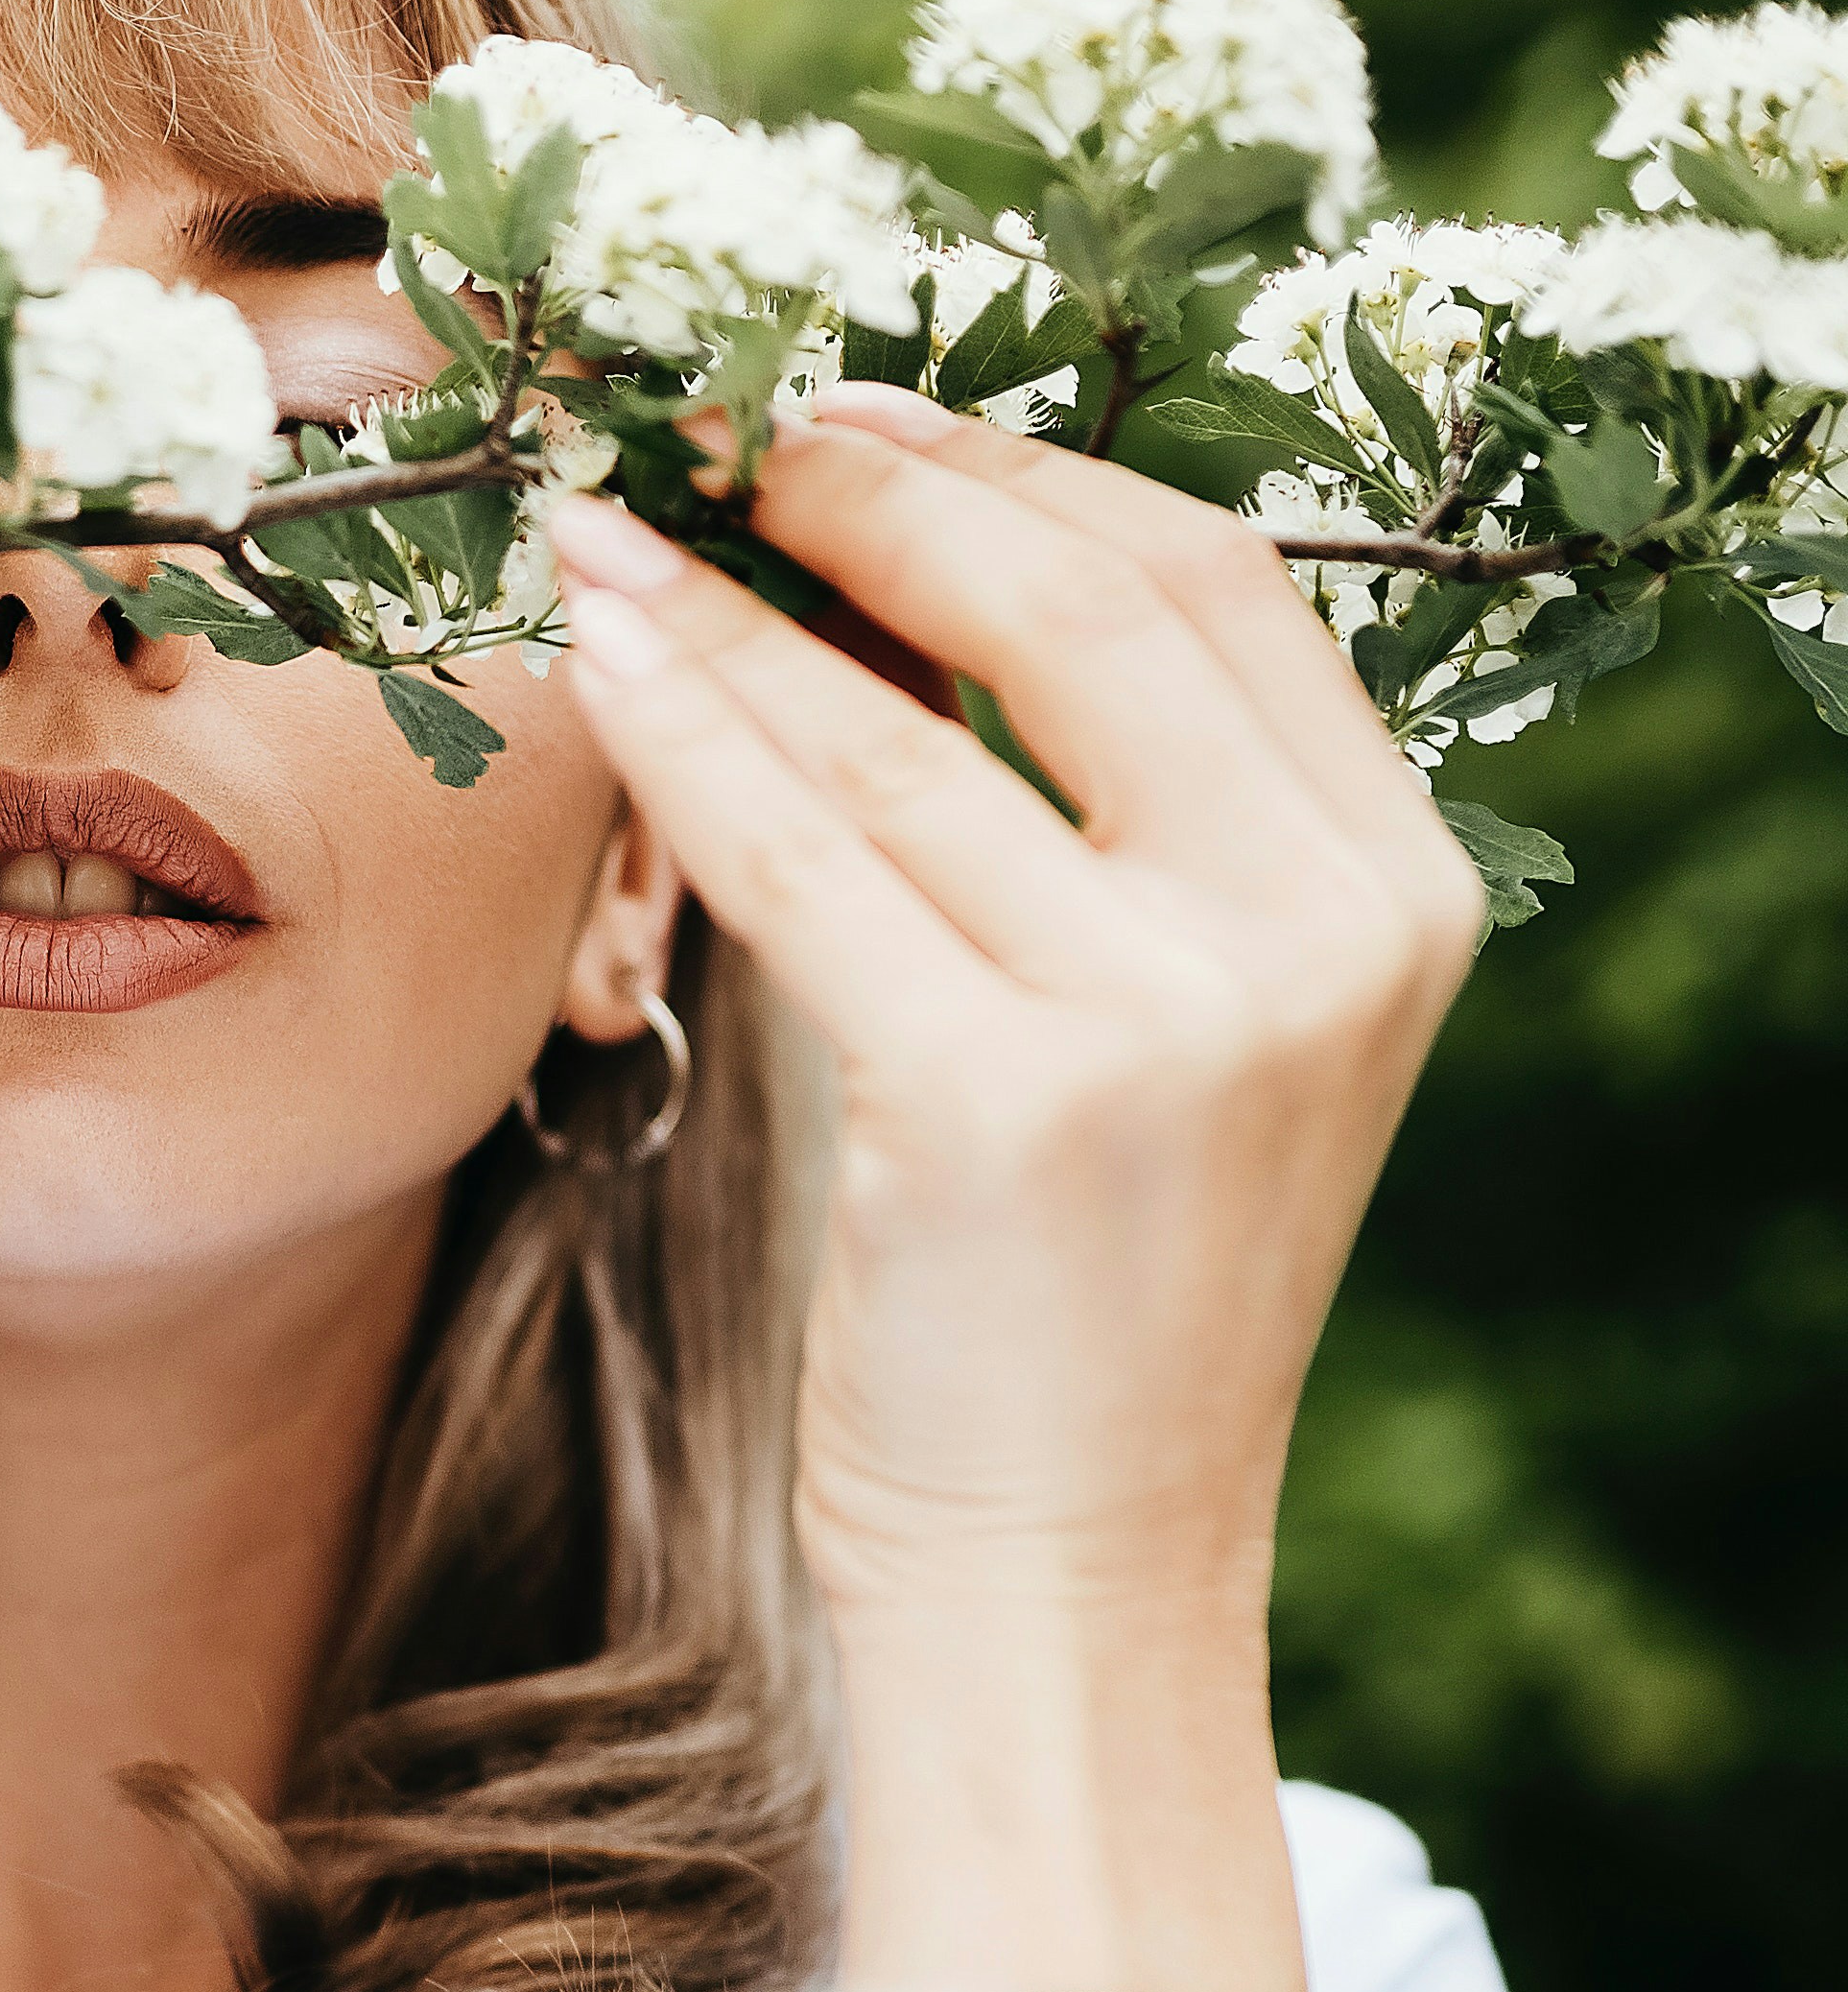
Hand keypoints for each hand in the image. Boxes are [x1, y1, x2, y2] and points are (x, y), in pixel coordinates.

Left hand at [543, 395, 1486, 1648]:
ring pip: (910, 732)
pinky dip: (687, 734)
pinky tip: (599, 659)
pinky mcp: (1007, 1101)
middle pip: (1084, 602)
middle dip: (874, 488)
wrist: (1068, 1579)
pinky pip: (808, 855)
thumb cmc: (1074, 1307)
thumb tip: (881, 579)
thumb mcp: (1160, 1030)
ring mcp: (1173, 1016)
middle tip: (708, 426)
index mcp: (1391, 886)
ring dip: (730, 601)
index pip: (1211, 582)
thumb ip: (1099, 823)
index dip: (1017, 471)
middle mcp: (1314, 931)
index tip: (852, 412)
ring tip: (600, 527)